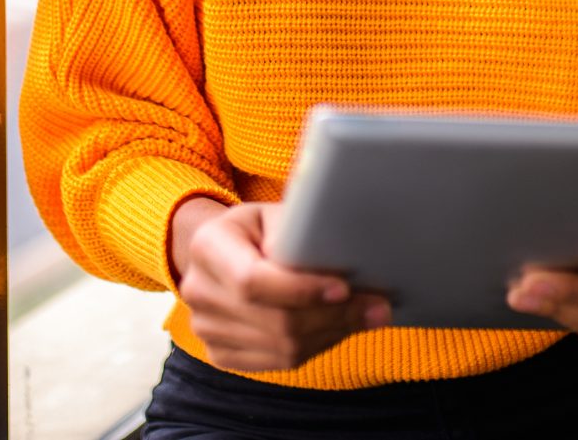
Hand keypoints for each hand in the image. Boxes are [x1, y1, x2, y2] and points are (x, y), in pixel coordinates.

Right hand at [172, 198, 390, 371]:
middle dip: (333, 316)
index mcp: (208, 247)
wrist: (220, 252)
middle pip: (274, 321)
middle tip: (379, 307)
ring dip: (332, 334)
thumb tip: (351, 249)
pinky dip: (316, 347)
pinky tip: (340, 328)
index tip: (344, 288)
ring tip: (369, 316)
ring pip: (281, 348)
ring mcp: (206, 328)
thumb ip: (301, 229)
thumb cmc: (258, 228)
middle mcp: (199, 291)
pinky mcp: (220, 353)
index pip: (254, 281)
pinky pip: (277, 363)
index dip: (301, 290)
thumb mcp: (274, 215)